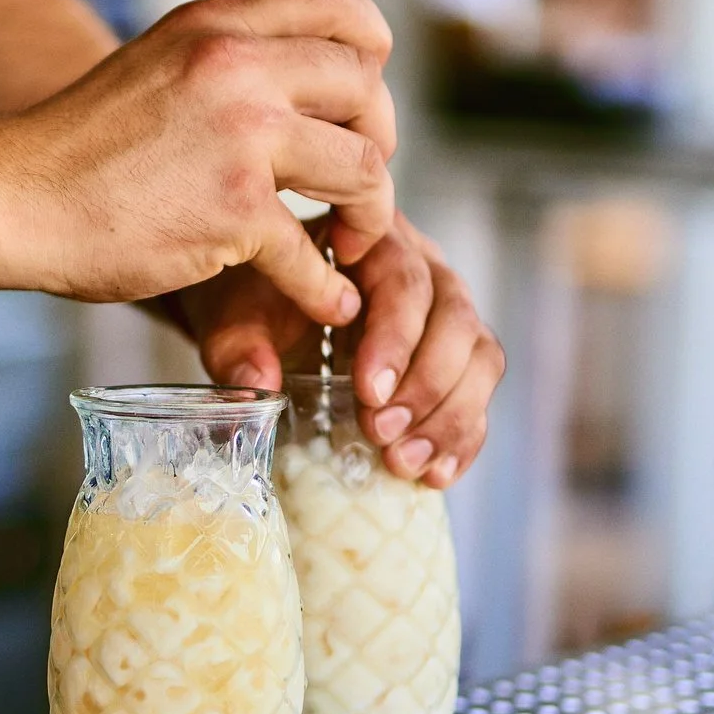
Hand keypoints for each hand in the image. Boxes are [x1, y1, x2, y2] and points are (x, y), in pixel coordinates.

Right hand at [0, 0, 396, 328]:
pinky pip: (312, 253)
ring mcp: (240, 138)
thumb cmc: (77, 146)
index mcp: (215, 26)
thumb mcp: (156, 64)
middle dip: (379, 138)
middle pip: (364, 84)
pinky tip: (326, 301)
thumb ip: (224, 59)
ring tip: (349, 240)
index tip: (364, 91)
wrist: (13, 197)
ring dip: (370, 213)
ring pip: (362, 167)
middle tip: (357, 179)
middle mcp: (235, 68)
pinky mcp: (233, 212)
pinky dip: (327, 289)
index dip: (371, 45)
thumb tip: (296, 73)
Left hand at [170, 212, 503, 486]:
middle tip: (383, 433)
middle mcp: (424, 269)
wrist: (260, 306)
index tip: (369, 392)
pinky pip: (477, 395)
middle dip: (425, 384)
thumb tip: (260, 381)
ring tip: (404, 462)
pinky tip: (434, 473)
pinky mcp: (455, 359)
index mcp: (373, 240)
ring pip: (480, 357)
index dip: (396, 339)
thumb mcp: (233, 312)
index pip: (405, 281)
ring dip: (449, 416)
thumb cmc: (253, 298)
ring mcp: (447, 314)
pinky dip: (462, 437)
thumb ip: (240, 342)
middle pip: (457, 319)